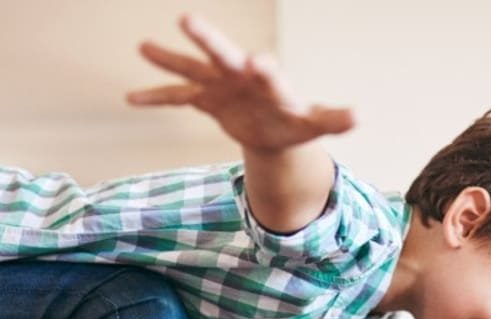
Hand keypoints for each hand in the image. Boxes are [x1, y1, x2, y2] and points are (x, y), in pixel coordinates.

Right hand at [128, 14, 353, 152]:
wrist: (274, 126)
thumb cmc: (295, 121)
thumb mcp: (313, 125)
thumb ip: (333, 119)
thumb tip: (360, 116)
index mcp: (271, 83)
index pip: (268, 73)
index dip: (263, 69)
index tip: (257, 62)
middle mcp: (242, 75)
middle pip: (224, 54)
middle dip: (208, 40)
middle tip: (188, 19)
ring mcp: (220, 84)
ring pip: (193, 68)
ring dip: (169, 58)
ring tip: (142, 47)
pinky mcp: (205, 98)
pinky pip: (177, 97)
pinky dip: (156, 97)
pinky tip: (131, 98)